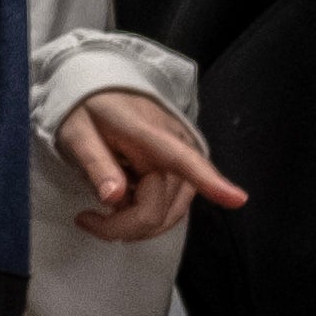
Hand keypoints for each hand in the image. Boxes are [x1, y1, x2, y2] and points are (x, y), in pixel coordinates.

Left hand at [49, 90, 240, 247]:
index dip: (211, 182)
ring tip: (102, 212)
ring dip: (135, 225)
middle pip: (160, 208)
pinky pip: (170, 206)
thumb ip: (95, 164)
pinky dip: (146, 215)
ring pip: (168, 213)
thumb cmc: (87, 110)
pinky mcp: (183, 169)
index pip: (183, 160)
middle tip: (86, 219)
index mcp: (149, 133)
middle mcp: (176, 146)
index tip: (238, 199)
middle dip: (123, 226)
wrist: (100, 89)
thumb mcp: (76, 133)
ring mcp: (183, 158)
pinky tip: (123, 204)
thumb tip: (114, 198)